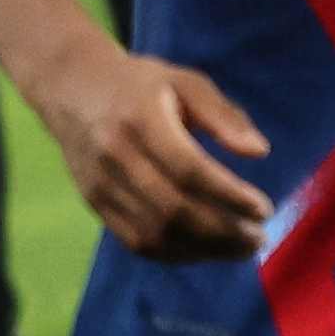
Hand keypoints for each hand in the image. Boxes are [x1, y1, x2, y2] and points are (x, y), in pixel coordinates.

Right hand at [35, 46, 280, 260]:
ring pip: (154, 233)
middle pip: (173, 209)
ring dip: (204, 249)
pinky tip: (206, 250)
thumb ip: (223, 115)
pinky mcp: (94, 203)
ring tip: (241, 248)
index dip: (229, 195)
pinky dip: (176, 254)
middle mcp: (115, 156)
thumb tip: (260, 151)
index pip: (189, 169)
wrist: (70, 88)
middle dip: (223, 231)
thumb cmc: (140, 84)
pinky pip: (135, 242)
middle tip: (259, 237)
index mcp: (140, 120)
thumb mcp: (185, 82)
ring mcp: (100, 184)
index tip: (264, 209)